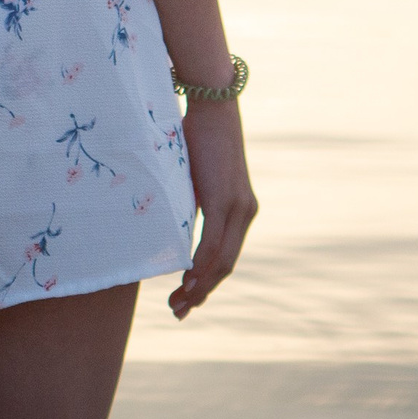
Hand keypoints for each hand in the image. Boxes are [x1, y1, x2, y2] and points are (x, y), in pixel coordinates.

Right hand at [168, 99, 255, 318]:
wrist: (213, 108)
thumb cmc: (200, 138)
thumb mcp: (197, 180)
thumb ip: (193, 205)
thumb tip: (172, 224)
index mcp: (242, 210)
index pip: (228, 258)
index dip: (208, 283)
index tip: (188, 300)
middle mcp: (246, 212)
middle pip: (226, 266)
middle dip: (202, 293)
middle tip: (179, 311)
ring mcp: (238, 207)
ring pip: (221, 260)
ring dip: (198, 285)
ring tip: (178, 302)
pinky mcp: (224, 199)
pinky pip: (213, 242)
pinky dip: (199, 264)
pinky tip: (186, 279)